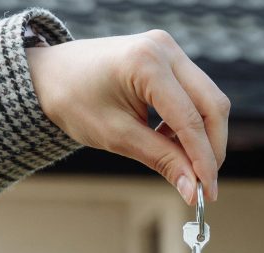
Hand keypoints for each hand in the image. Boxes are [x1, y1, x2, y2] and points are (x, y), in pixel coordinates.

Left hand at [26, 30, 229, 203]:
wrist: (51, 74)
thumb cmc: (74, 100)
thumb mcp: (118, 137)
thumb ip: (162, 161)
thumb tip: (193, 190)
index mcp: (146, 64)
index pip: (190, 120)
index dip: (203, 160)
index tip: (207, 193)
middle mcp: (164, 49)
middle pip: (213, 106)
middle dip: (212, 149)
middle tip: (204, 184)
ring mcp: (170, 49)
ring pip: (210, 100)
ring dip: (205, 137)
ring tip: (184, 162)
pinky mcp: (171, 58)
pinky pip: (198, 94)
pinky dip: (193, 123)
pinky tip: (172, 140)